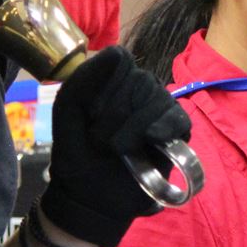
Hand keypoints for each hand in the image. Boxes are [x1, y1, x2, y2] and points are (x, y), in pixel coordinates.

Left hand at [44, 47, 192, 246]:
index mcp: (113, 78)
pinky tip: (152, 140)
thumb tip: (116, 51)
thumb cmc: (76, 151)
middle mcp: (139, 87)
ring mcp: (160, 109)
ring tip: (118, 150)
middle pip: (139, 80)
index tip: (89, 114)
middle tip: (101, 140)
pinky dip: (164, 128)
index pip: (120, 59)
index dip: (105, 86)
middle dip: (115, 114)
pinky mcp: (177, 132)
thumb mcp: (68, 110)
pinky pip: (178, 118)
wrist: (89, 196)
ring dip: (132, 129)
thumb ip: (84, 78)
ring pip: (157, 99)